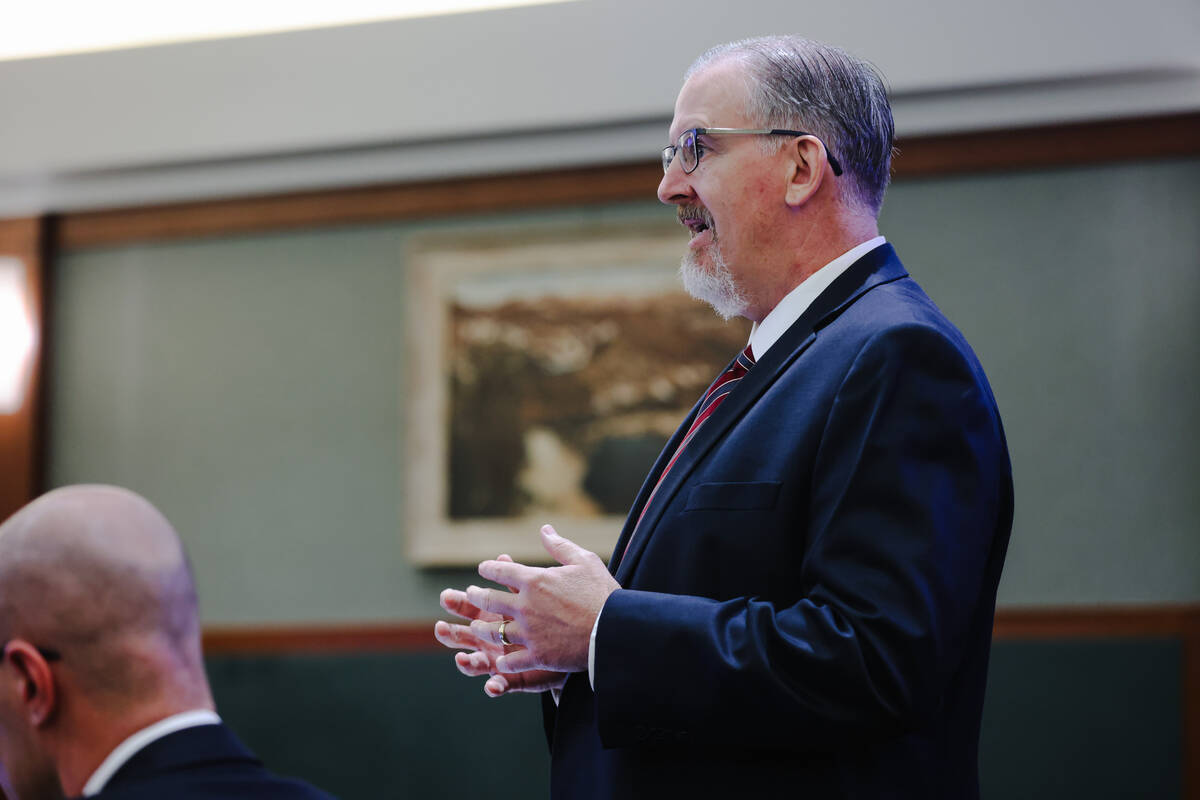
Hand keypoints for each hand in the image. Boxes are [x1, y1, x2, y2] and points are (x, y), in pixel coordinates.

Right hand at [435, 555, 567, 696]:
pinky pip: (504, 684)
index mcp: (494, 617)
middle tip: (440, 628)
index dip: (457, 603)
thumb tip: (503, 556)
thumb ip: (516, 579)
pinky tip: (492, 686)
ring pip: (477, 663)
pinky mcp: (517, 677)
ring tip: (461, 659)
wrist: (574, 644)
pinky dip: (496, 686)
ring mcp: (501, 661)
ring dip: (467, 663)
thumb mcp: (533, 594)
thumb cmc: (551, 616)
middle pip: (465, 637)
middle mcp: (492, 640)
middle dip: (451, 634)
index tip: (445, 596)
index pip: (470, 608)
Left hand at [465, 524, 619, 674]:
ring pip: (493, 632)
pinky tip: (499, 662)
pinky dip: (503, 662)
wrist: (614, 630)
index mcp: (535, 580)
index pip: (501, 571)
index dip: (489, 568)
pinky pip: (510, 661)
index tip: (483, 568)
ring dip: (481, 630)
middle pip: (489, 600)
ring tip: (476, 629)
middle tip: (470, 595)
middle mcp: (525, 606)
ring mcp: (528, 633)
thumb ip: (560, 546)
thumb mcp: (584, 561)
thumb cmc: (602, 593)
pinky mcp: (537, 656)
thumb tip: (544, 530)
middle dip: (475, 596)